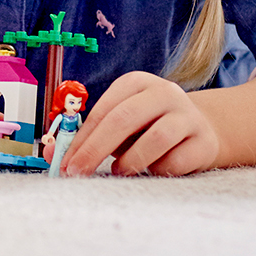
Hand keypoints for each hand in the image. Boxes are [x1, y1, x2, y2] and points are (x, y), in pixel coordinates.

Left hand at [58, 70, 221, 176]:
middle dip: (95, 149)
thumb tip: (50, 154)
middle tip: (78, 172)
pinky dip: (159, 170)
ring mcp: (188, 115)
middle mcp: (163, 93)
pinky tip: (155, 169)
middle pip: (124, 119)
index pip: (103, 110)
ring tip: (119, 171)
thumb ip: (89, 137)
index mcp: (135, 83)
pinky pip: (177, 161)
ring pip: (155, 139)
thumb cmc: (148, 127)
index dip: (81, 138)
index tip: (64, 161)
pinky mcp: (204, 141)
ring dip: (131, 161)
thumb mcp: (120, 124)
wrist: (202, 129)